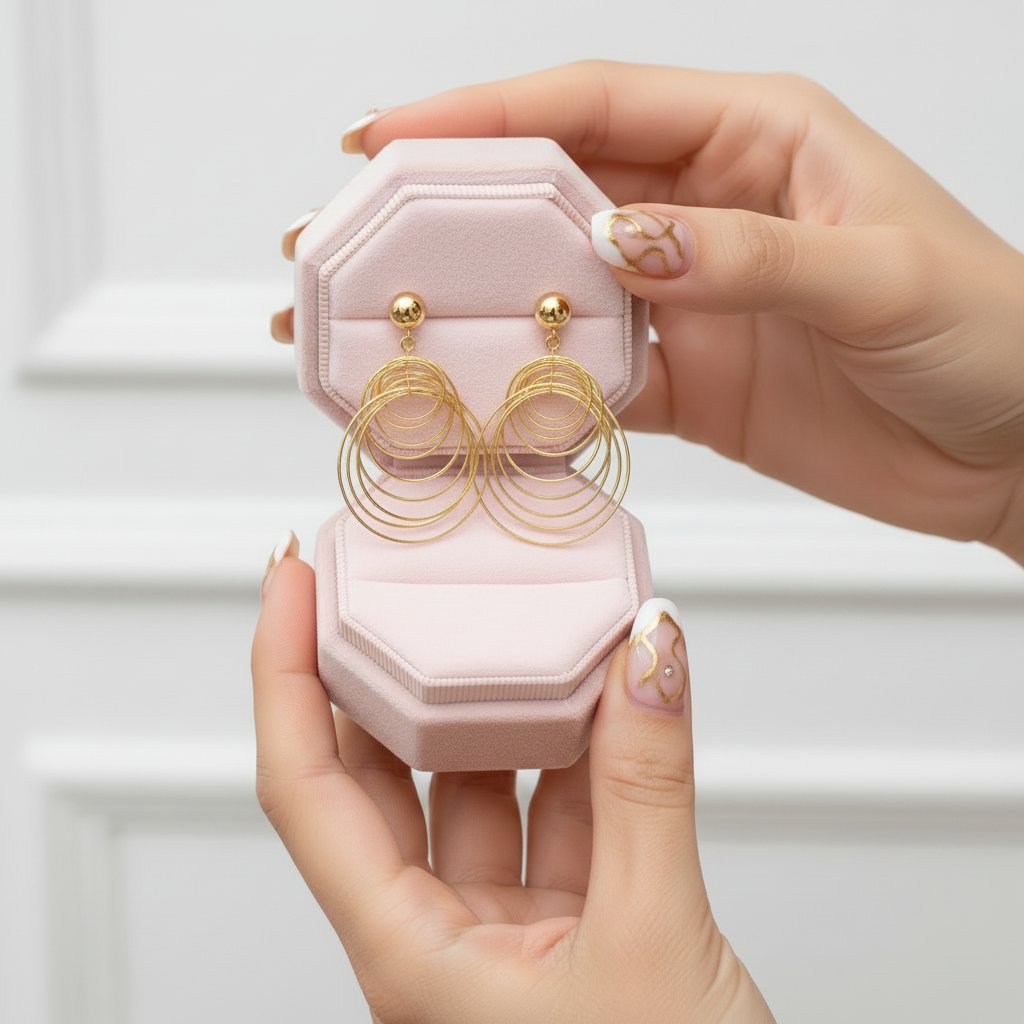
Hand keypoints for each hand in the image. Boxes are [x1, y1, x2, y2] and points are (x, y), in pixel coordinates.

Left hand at [253, 549, 773, 1023]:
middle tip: (405, 580)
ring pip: (487, 786)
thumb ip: (648, 785)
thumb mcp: (653, 941)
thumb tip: (649, 652)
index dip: (284, 672)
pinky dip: (585, 753)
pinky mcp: (569, 932)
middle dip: (395, 668)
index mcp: (408, 958)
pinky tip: (607, 695)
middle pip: (385, 772)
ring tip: (528, 619)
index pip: (305, 788)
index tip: (292, 582)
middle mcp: (437, 941)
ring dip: (514, 705)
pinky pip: (560, 814)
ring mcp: (505, 936)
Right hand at [281, 62, 1023, 564]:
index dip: (480, 116)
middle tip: (346, 238)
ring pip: (553, 292)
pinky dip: (535, 394)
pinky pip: (590, 380)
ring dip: (471, 310)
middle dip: (443, 213)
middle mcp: (704, 212)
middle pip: (547, 197)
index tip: (384, 139)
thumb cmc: (991, 334)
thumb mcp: (879, 275)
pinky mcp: (688, 383)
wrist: (1015, 452)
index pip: (590, 108)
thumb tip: (618, 246)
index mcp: (752, 139)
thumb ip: (744, 256)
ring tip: (383, 325)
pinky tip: (480, 404)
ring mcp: (687, 301)